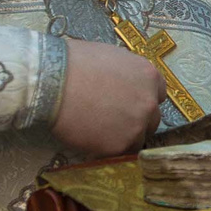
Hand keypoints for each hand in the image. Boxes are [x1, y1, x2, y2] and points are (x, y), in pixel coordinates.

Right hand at [51, 38, 163, 156]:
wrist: (52, 82)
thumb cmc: (74, 63)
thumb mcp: (110, 57)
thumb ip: (125, 74)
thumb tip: (122, 83)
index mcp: (148, 76)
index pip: (158, 94)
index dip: (141, 99)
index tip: (128, 103)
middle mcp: (149, 102)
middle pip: (151, 119)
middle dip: (135, 120)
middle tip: (112, 120)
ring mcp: (137, 125)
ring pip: (138, 139)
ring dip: (123, 137)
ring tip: (98, 131)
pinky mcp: (120, 145)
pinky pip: (119, 152)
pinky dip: (108, 149)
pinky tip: (90, 139)